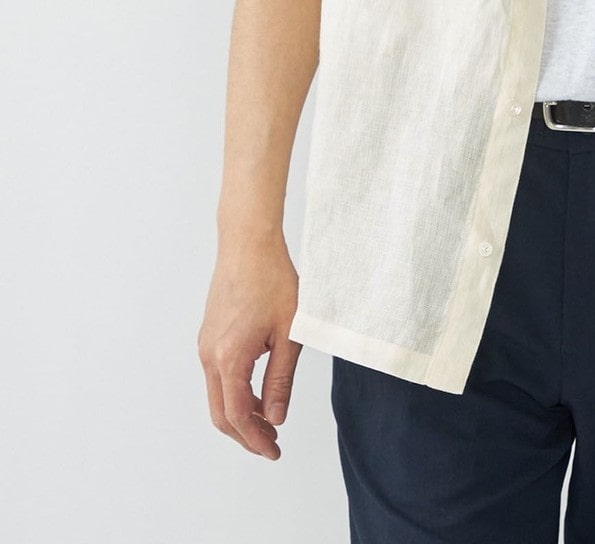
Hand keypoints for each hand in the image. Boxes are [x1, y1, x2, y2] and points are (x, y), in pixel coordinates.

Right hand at [197, 236, 302, 459]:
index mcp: (229, 357)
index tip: (274, 451)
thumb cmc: (273, 280)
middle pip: (221, 413)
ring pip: (217, 395)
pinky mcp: (209, 335)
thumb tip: (275, 417)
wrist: (248, 243)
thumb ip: (281, 378)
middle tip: (271, 444)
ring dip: (240, 414)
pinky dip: (235, 393)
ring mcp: (205, 345)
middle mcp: (209, 355)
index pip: (238, 415)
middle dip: (245, 434)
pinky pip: (217, 376)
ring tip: (269, 419)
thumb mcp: (289, 332)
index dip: (255, 439)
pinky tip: (259, 390)